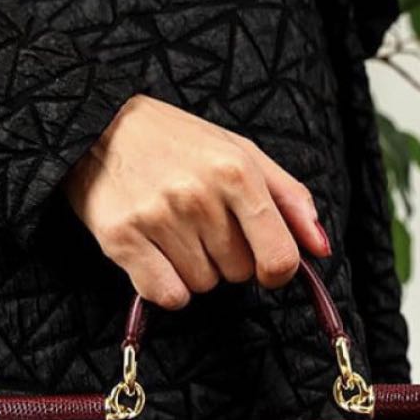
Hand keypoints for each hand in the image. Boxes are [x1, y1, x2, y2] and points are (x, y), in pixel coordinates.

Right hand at [64, 95, 330, 309]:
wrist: (98, 125)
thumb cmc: (176, 141)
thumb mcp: (241, 152)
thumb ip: (289, 198)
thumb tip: (320, 248)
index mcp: (236, 171)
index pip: (279, 257)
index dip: (277, 270)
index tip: (264, 263)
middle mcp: (198, 195)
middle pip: (239, 273)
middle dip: (227, 257)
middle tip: (201, 223)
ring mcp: (158, 217)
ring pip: (202, 286)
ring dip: (193, 268)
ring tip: (174, 229)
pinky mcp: (122, 238)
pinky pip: (167, 295)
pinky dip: (165, 285)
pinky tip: (155, 252)